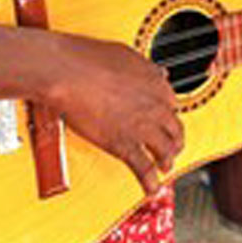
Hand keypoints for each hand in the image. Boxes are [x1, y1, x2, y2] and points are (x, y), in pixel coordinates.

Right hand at [45, 35, 182, 194]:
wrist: (66, 71)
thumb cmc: (87, 58)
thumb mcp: (125, 55)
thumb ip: (145, 69)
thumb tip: (158, 74)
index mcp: (156, 83)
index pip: (172, 104)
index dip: (168, 113)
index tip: (163, 118)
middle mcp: (154, 106)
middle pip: (175, 129)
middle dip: (175, 140)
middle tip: (172, 146)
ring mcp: (141, 127)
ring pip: (165, 150)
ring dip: (167, 160)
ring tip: (165, 167)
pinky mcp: (123, 144)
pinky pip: (143, 168)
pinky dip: (150, 181)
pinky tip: (151, 187)